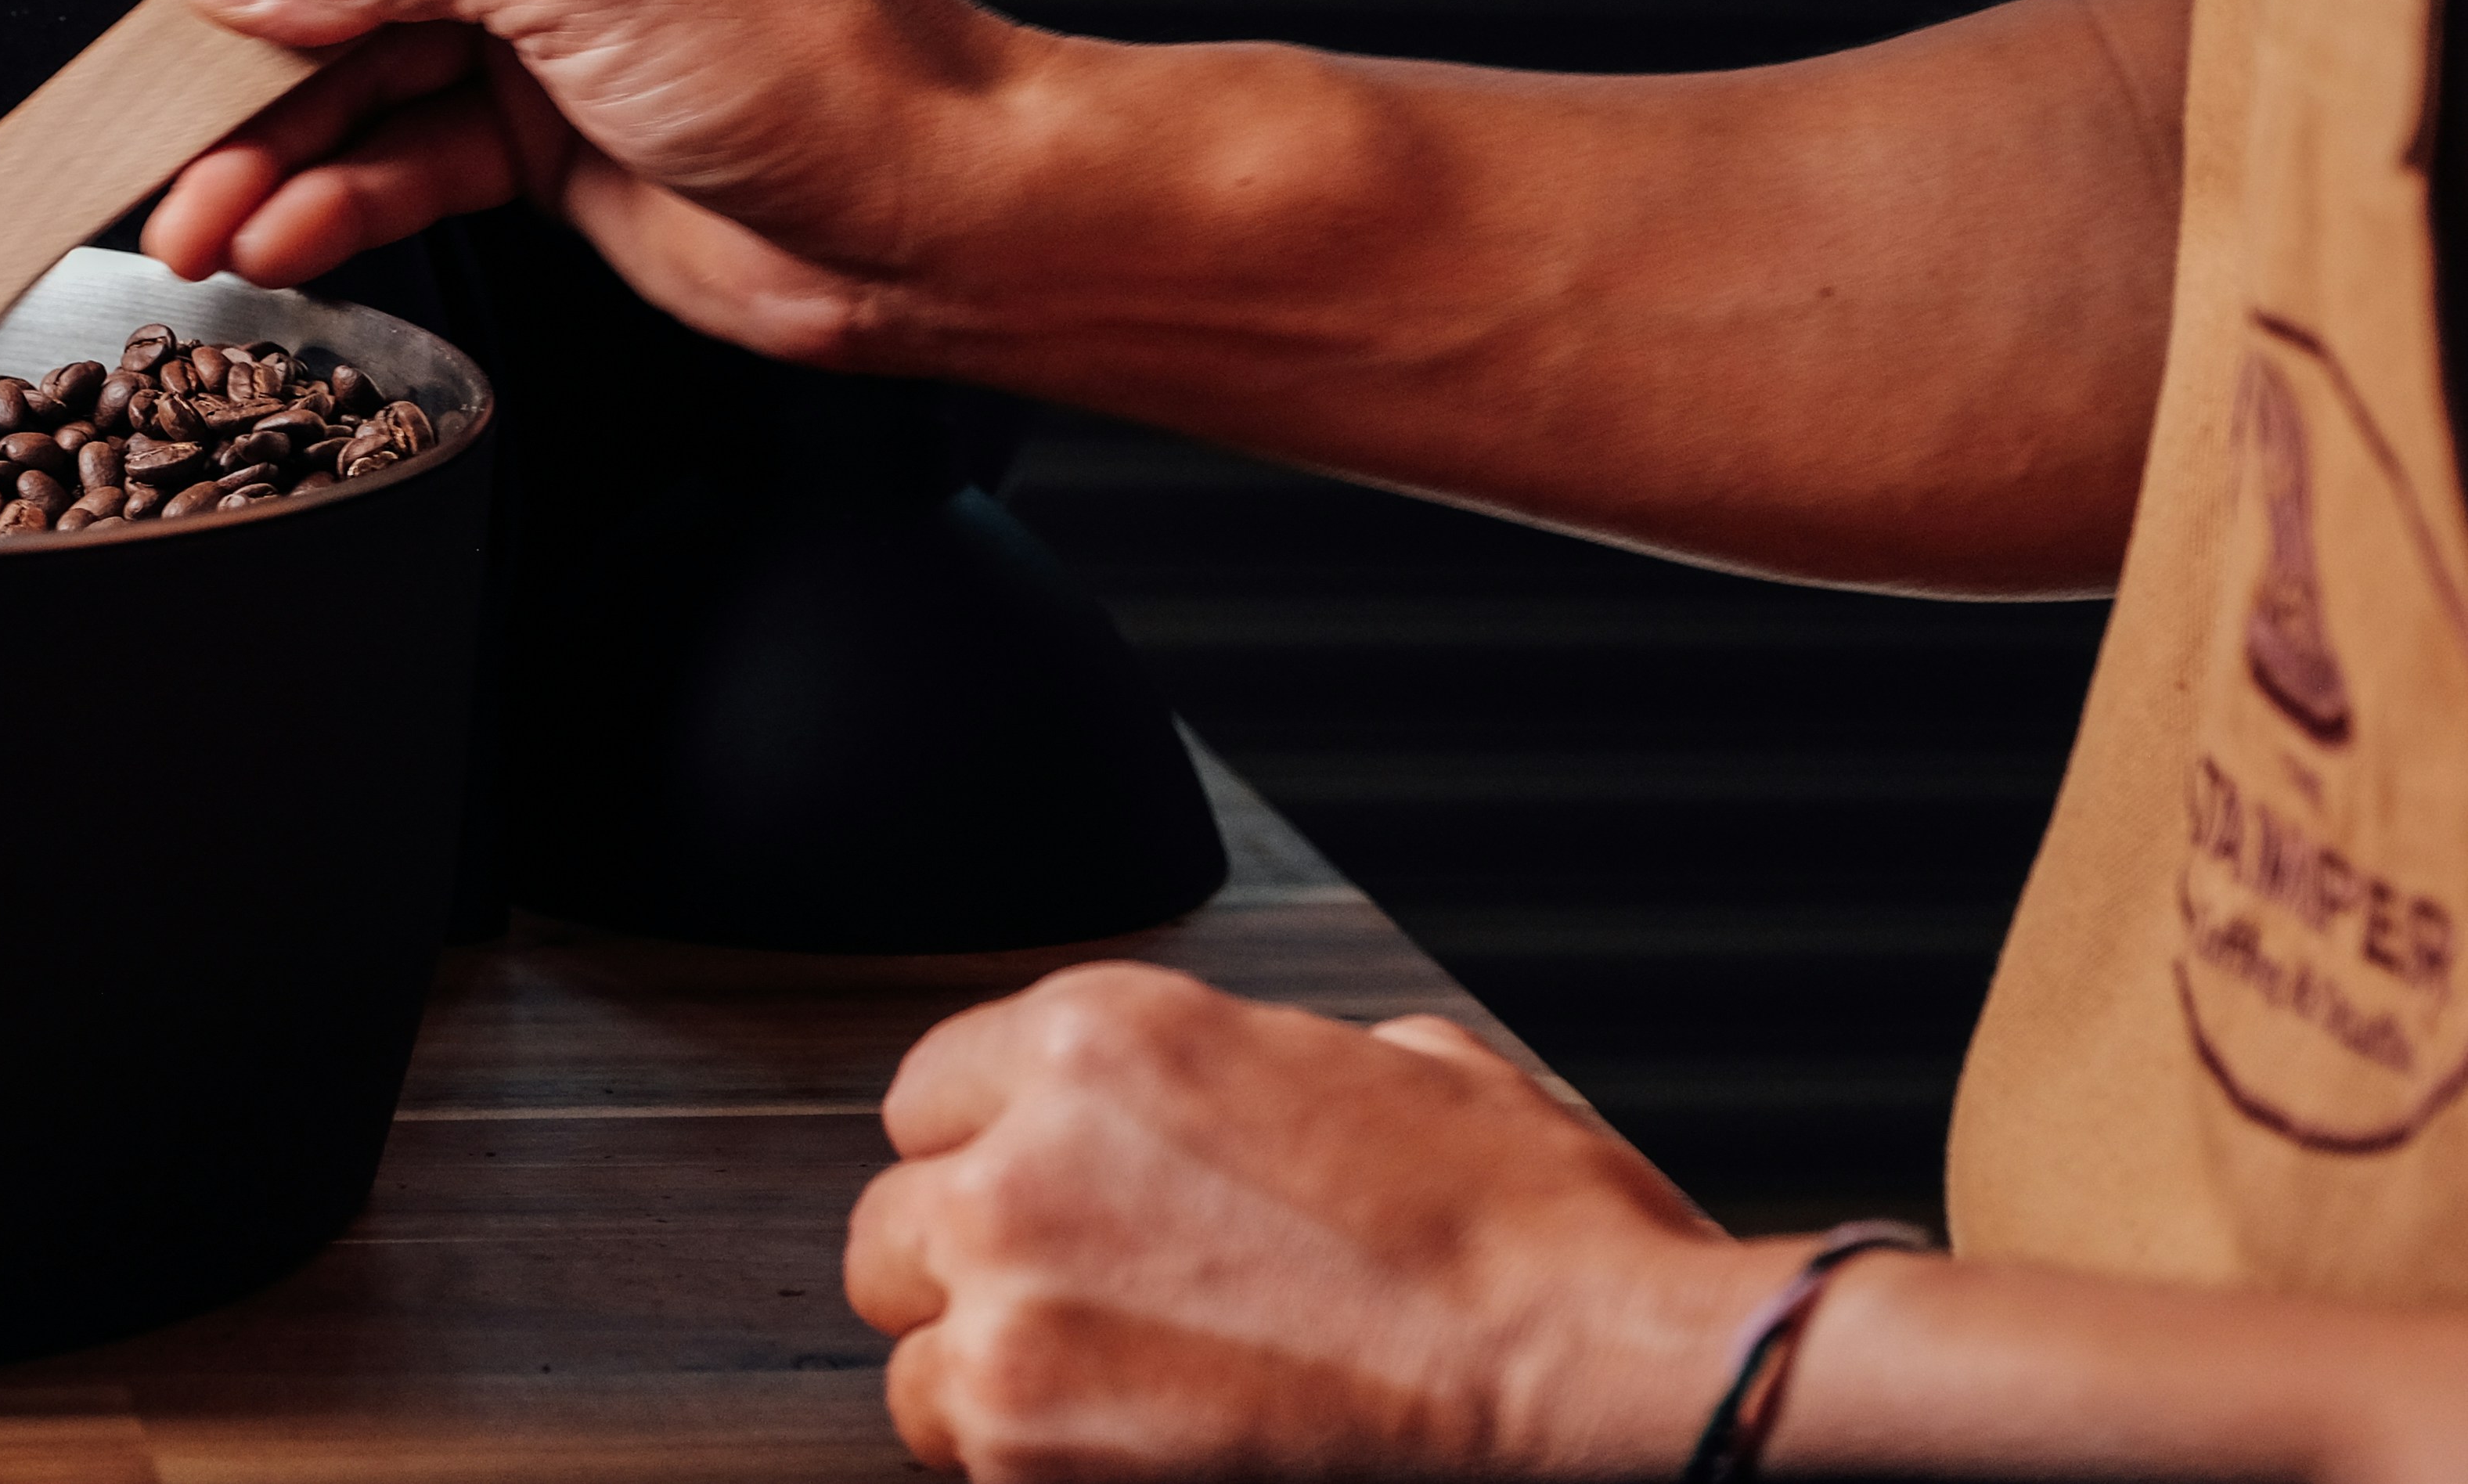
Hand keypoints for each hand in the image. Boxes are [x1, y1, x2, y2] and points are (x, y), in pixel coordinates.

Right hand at [143, 0, 1036, 370]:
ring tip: (196, 204)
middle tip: (164, 92)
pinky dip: (325, 198)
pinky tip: (274, 230)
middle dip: (242, 19)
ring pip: (349, 59)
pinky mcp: (539, 134)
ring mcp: (538, 15)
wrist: (940, 228)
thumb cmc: (839, 59)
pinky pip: (394, 155)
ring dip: (262, 137)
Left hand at [845, 962, 1767, 1477]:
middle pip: (895, 1230)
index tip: (1048, 1202)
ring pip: (916, 1366)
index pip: (932, 1097)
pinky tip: (1147, 1453)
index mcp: (1100, 1041)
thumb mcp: (1390, 1062)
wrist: (1589, 1377)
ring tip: (1119, 1402)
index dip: (997, 1154)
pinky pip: (973, 1463)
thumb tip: (1251, 1094)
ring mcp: (1019, 1318)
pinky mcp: (1036, 1452)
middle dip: (975, 1272)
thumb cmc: (1522, 1234)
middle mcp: (1028, 1166)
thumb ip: (1261, 1064)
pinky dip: (1042, 1466)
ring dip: (995, 1385)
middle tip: (1084, 1316)